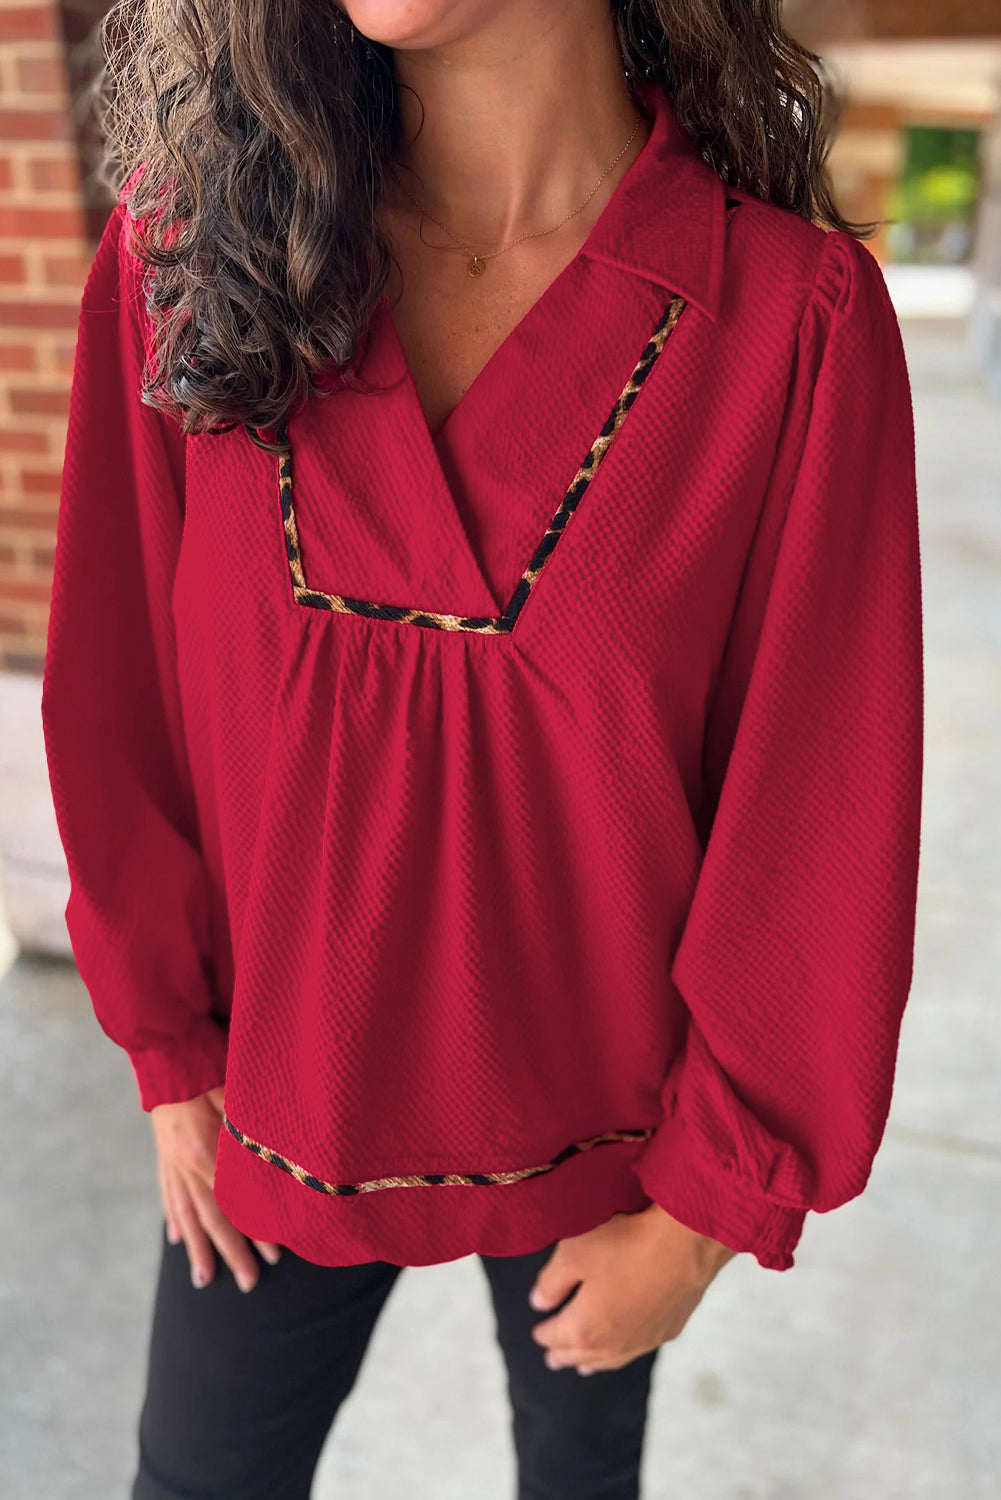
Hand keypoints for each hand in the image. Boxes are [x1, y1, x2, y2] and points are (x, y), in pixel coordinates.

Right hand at [150, 1084, 281, 1291]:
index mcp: (207, 1153)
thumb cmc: (209, 1066)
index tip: (276, 1256)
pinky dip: (174, 1218)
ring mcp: (171, 1161)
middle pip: (210, 1219)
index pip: (236, 1205)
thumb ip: (253, 1134)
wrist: (166, 1047)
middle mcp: (186, 1165)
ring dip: (198, 1248)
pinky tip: (176, 1237)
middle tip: (250, 1284)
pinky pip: (168, 1194)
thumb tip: (280, 1165)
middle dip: (231, 1253)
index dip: (256, 1232)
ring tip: (205, 1280)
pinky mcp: (164, 1153)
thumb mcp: (237, 1096)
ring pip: (186, 1214)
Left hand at [527, 1201, 738, 1374]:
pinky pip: (636, 1350)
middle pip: (580, 1355)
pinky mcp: (667, 1331)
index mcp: (584, 1329)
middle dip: (563, 1355)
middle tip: (552, 1360)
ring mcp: (642, 1342)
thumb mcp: (573, 1253)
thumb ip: (551, 1282)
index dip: (543, 1332)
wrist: (684, 1244)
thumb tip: (539, 1303)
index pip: (554, 1336)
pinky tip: (624, 1348)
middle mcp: (612, 1345)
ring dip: (592, 1362)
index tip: (537, 1329)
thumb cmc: (625, 1244)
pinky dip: (622, 1353)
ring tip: (583, 1367)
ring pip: (609, 1360)